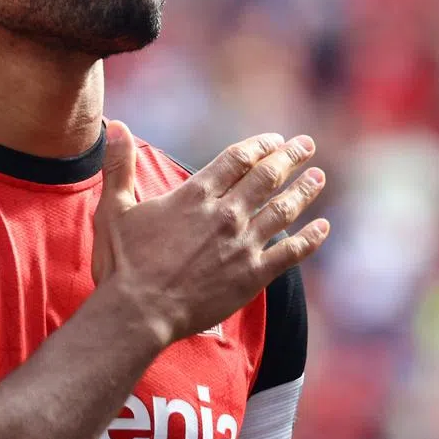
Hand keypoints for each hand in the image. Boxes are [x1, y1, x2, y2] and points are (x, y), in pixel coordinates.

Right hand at [92, 121, 328, 345]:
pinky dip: (311, 239)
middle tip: (306, 145)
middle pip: (267, 177)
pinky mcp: (253, 276)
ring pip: (283, 209)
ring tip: (319, 176)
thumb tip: (116, 126)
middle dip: (289, 157)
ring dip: (304, 190)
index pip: (237, 159)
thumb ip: (119, 165)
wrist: (139, 312)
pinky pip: (291, 253)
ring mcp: (242, 244)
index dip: (259, 146)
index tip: (274, 139)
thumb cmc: (122, 262)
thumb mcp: (114, 207)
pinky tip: (324, 227)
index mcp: (196, 194)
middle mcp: (225, 214)